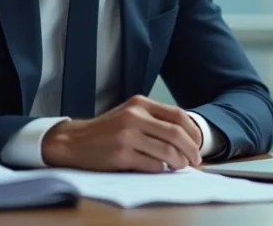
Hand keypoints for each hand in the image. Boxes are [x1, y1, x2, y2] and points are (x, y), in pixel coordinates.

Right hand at [41, 95, 202, 171]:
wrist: (75, 141)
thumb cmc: (107, 130)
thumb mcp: (130, 114)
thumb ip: (154, 120)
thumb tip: (185, 137)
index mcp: (140, 103)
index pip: (178, 115)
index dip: (193, 132)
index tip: (198, 144)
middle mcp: (134, 116)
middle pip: (176, 133)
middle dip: (191, 149)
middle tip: (196, 160)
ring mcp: (127, 135)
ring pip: (167, 151)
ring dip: (178, 162)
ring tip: (180, 166)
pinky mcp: (121, 154)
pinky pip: (151, 164)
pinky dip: (160, 168)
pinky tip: (159, 168)